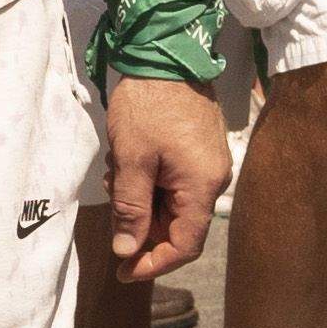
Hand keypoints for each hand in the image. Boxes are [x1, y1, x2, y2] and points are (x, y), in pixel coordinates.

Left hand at [91, 72, 231, 281]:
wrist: (167, 56)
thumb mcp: (131, 161)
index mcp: (202, 185)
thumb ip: (130, 210)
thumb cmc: (148, 107)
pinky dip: (150, 186)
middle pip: (180, 226)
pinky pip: (177, 185)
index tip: (123, 271)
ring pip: (175, 205)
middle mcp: (214, 179)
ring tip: (118, 175)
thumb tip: (126, 250)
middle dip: (141, 227)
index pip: (185, 245)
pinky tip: (130, 166)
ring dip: (142, 202)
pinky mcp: (201, 151)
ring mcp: (209, 164)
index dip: (154, 263)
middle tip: (112, 210)